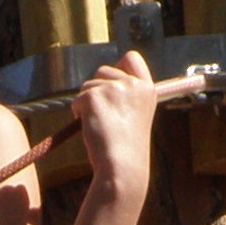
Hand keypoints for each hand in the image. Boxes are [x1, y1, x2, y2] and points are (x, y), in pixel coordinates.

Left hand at [70, 48, 157, 202]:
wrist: (122, 167)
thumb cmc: (127, 149)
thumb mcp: (136, 116)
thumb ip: (126, 97)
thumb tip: (102, 85)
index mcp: (147, 88)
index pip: (131, 58)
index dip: (118, 66)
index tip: (112, 83)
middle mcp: (132, 84)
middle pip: (103, 69)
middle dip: (97, 88)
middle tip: (103, 115)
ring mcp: (113, 88)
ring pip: (88, 84)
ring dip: (87, 102)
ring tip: (100, 125)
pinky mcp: (94, 96)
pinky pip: (78, 99)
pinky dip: (79, 113)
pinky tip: (90, 128)